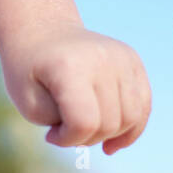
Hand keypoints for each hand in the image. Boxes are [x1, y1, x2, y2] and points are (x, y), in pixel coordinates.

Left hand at [0, 22, 150, 154]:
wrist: (43, 32)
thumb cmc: (30, 71)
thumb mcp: (29, 103)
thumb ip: (61, 125)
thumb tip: (96, 134)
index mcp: (70, 66)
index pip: (84, 122)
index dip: (68, 139)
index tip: (51, 134)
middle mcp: (102, 58)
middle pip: (109, 123)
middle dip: (85, 138)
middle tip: (64, 128)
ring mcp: (121, 57)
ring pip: (131, 118)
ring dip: (108, 135)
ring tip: (85, 129)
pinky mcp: (133, 60)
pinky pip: (143, 105)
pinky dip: (131, 128)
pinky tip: (113, 141)